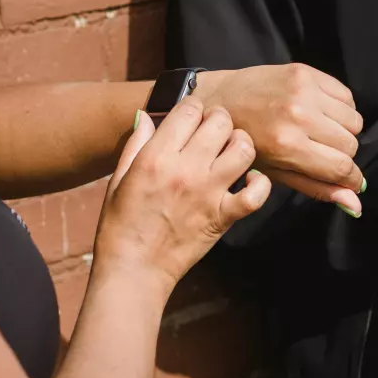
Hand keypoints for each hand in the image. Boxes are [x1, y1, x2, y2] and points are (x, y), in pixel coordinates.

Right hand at [94, 99, 271, 289]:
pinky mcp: (223, 217)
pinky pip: (256, 194)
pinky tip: (248, 181)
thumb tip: (147, 117)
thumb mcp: (118, 178)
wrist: (134, 270)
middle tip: (212, 131)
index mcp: (156, 157)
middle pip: (220, 121)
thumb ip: (136, 144)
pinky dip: (259, 184)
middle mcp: (186, 170)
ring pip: (243, 148)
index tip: (191, 118)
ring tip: (230, 151)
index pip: (189, 110)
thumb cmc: (121, 225)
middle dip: (218, 119)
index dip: (192, 107)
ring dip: (239, 144)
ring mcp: (208, 193)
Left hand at [197, 64, 364, 214]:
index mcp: (287, 145)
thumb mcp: (275, 173)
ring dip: (343, 131)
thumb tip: (355, 204)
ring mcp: (303, 90)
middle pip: (350, 144)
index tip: (353, 181)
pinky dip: (340, 108)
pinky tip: (319, 112)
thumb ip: (317, 187)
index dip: (352, 179)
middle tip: (322, 153)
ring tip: (320, 132)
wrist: (219, 99)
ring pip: (354, 120)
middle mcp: (298, 115)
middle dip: (342, 155)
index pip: (342, 167)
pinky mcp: (305, 72)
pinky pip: (346, 95)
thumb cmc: (244, 143)